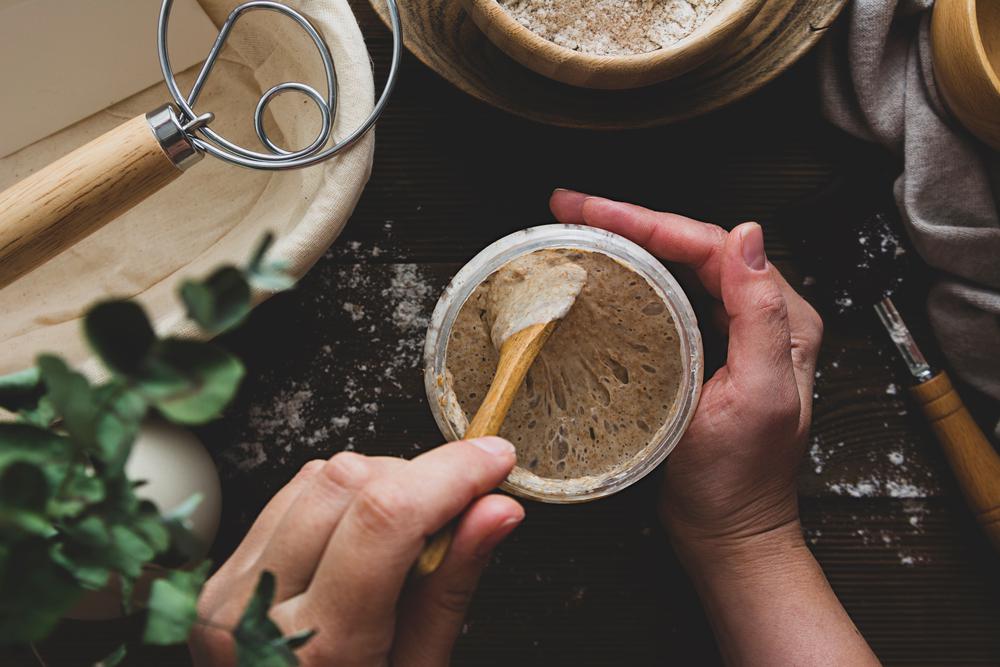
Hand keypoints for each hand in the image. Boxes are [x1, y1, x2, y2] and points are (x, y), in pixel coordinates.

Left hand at [190, 438, 522, 665]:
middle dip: (419, 477)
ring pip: (318, 476)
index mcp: (319, 648)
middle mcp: (259, 610)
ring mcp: (231, 588)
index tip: (492, 461)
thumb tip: (496, 509)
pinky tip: (362, 535)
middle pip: (348, 482)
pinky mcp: (224, 573)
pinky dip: (340, 496)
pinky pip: (290, 494)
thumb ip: (452, 585)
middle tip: (458, 508)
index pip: (385, 518)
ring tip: (407, 535)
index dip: (450, 474)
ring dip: (379, 482)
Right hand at [548, 192, 879, 666]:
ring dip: (627, 244)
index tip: (594, 211)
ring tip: (579, 228)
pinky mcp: (700, 354)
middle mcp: (757, 318)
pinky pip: (666, 301)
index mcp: (778, 319)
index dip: (648, 221)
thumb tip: (748, 236)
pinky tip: (604, 275)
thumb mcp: (758, 396)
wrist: (728, 532)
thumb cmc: (740, 479)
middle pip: (689, 249)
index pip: (710, 247)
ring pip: (675, 269)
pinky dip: (631, 280)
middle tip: (571, 209)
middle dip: (629, 222)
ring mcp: (726, 336)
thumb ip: (760, 315)